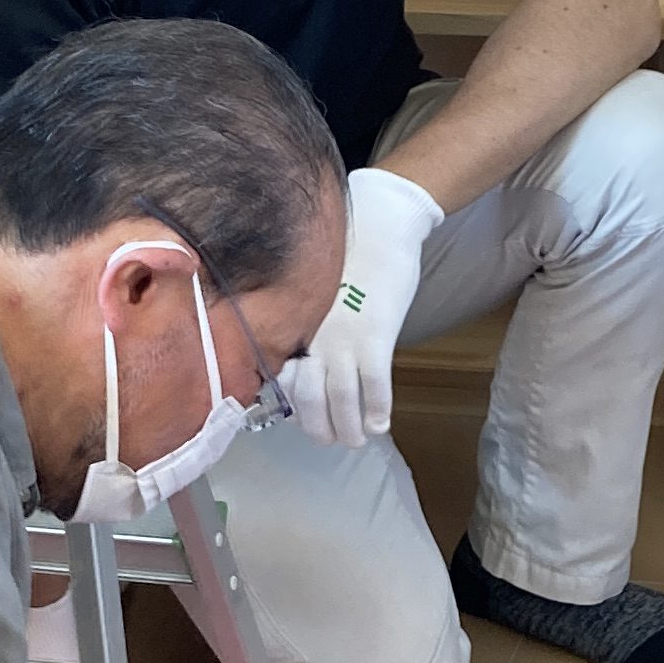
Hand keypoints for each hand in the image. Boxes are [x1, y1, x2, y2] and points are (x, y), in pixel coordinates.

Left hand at [291, 164, 442, 446]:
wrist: (381, 222)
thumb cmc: (348, 251)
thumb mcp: (315, 288)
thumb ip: (309, 321)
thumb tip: (310, 352)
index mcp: (295, 323)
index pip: (283, 376)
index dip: (291, 405)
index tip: (300, 420)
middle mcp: (313, 334)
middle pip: (309, 396)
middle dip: (319, 426)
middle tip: (331, 440)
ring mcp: (345, 336)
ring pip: (340, 397)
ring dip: (348, 427)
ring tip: (357, 440)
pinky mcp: (377, 333)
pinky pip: (374, 382)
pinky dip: (376, 408)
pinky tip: (380, 424)